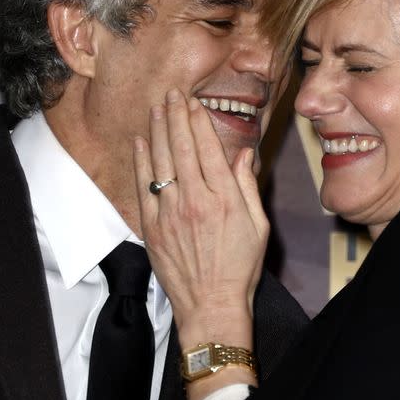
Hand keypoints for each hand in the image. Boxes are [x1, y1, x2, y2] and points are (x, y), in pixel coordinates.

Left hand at [132, 89, 268, 350]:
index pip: (208, 148)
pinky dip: (142, 163)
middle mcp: (195, 201)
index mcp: (224, 199)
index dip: (199, 121)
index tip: (194, 102)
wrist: (211, 306)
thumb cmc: (239, 269)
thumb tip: (244, 155)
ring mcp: (170, 214)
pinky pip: (144, 187)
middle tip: (171, 94)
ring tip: (156, 109)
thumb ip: (248, 187)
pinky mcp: (153, 228)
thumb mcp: (258, 227)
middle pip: (182, 148)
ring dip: (158, 131)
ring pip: (161, 162)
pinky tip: (141, 142)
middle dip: (176, 116)